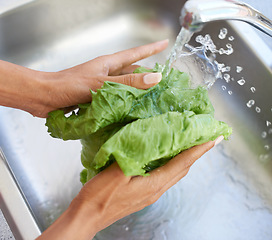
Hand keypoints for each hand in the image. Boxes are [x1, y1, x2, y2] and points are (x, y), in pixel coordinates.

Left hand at [37, 40, 167, 116]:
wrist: (46, 97)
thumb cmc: (69, 85)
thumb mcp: (102, 83)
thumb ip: (127, 82)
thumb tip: (154, 78)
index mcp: (108, 64)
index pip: (135, 54)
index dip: (151, 49)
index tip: (164, 43)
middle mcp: (107, 74)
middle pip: (132, 71)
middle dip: (147, 74)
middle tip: (163, 80)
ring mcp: (102, 86)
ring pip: (125, 86)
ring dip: (137, 91)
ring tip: (151, 97)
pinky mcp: (96, 98)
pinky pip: (116, 98)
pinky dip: (125, 103)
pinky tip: (131, 110)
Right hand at [37, 136, 222, 239]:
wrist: (88, 216)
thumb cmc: (99, 197)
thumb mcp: (116, 173)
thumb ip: (134, 157)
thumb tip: (147, 142)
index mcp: (153, 184)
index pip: (182, 163)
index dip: (198, 150)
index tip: (213, 139)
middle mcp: (156, 189)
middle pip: (182, 169)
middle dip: (196, 154)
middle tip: (206, 139)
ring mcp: (150, 193)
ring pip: (175, 173)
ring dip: (185, 159)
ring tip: (191, 146)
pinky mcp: (143, 193)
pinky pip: (164, 175)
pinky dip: (172, 164)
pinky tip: (166, 157)